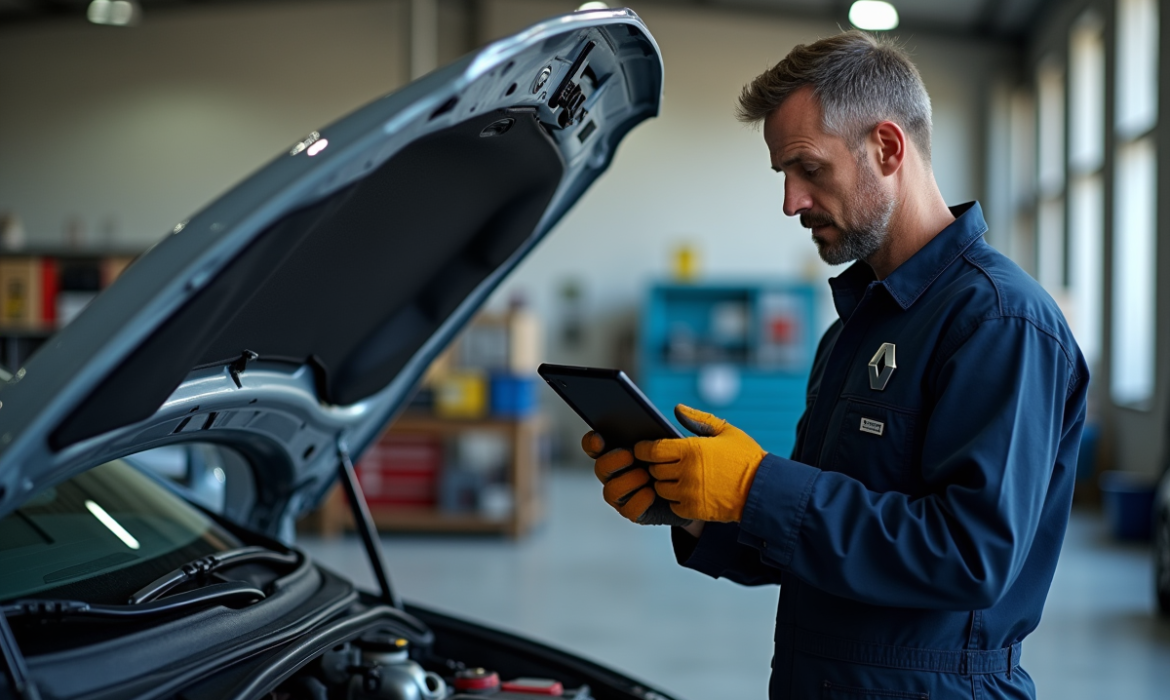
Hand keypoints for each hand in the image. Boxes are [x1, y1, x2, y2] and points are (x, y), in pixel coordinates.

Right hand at [582, 431, 692, 526]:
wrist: (703, 496)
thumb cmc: (690, 462)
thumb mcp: (691, 441)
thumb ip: (689, 423)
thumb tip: (678, 408)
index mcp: (623, 450)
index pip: (597, 445)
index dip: (592, 441)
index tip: (600, 436)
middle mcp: (618, 473)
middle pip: (601, 467)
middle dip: (611, 460)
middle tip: (629, 454)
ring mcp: (625, 494)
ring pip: (610, 490)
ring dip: (625, 481)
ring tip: (645, 475)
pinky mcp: (636, 512)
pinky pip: (628, 509)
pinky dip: (638, 500)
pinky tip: (651, 492)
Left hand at [636, 405, 765, 522]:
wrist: (763, 489)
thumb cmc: (746, 458)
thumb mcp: (726, 432)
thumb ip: (698, 419)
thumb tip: (677, 409)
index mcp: (692, 449)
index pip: (653, 449)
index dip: (643, 449)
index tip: (641, 448)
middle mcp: (687, 471)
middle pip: (654, 469)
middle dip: (655, 465)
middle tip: (663, 463)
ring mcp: (689, 492)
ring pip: (660, 488)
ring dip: (664, 483)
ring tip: (675, 477)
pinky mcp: (694, 510)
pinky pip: (672, 505)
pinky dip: (676, 500)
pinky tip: (686, 492)